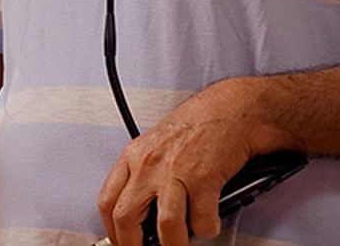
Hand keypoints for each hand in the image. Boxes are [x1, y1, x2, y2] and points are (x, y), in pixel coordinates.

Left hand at [98, 79, 287, 245]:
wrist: (233, 108)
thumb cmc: (199, 124)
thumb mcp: (157, 145)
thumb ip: (144, 174)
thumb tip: (140, 214)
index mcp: (134, 155)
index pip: (107, 201)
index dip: (112, 231)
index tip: (120, 243)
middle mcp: (149, 163)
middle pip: (126, 218)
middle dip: (133, 245)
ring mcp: (175, 171)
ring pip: (165, 226)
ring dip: (174, 243)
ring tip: (180, 243)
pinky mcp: (204, 178)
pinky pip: (202, 221)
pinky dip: (207, 228)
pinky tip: (209, 220)